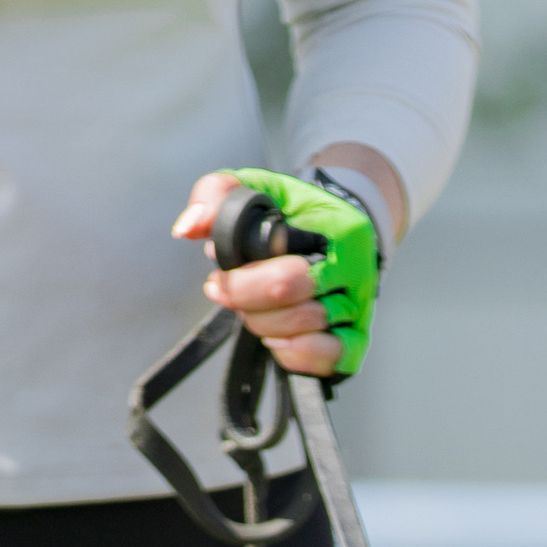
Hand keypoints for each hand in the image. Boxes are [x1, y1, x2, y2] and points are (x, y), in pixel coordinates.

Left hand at [173, 152, 402, 378]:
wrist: (336, 226)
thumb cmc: (292, 209)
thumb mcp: (256, 186)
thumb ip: (217, 194)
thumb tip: (187, 229)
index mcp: (341, 233)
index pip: (288, 274)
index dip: (242, 282)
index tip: (218, 273)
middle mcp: (357, 273)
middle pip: (297, 309)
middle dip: (249, 305)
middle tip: (225, 292)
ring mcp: (359, 307)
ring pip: (306, 335)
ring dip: (265, 327)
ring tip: (250, 309)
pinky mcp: (356, 336)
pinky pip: (331, 360)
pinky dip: (296, 356)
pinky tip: (276, 340)